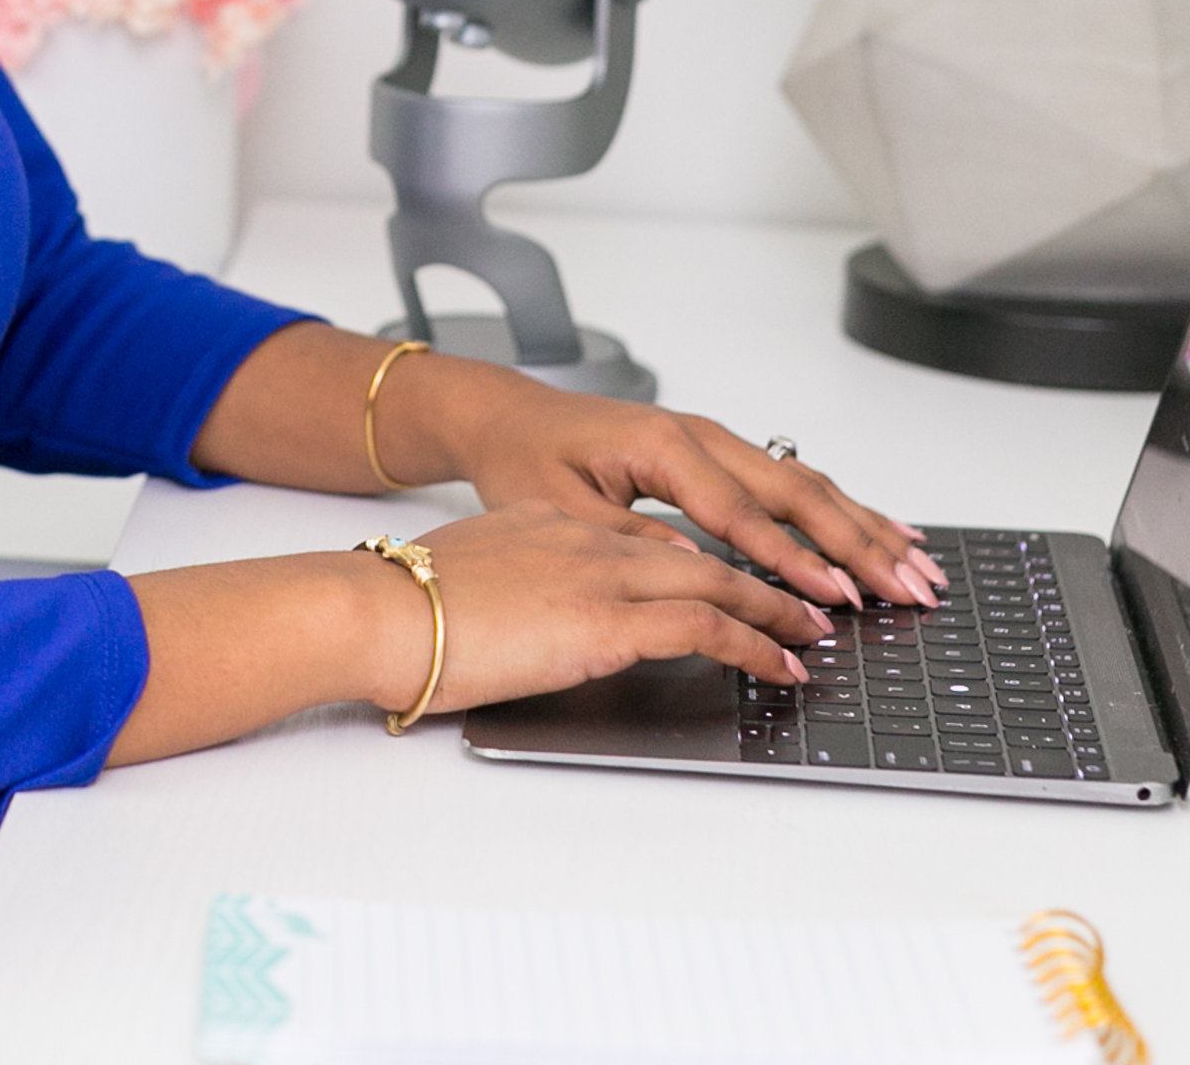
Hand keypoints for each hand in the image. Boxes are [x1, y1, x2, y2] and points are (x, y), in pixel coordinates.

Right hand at [350, 503, 832, 714]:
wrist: (375, 609)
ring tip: (814, 633)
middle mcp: (587, 539)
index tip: (739, 577)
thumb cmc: (402, 609)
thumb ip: (518, 589)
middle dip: (767, 573)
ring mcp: (600, 575)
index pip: (652, 538)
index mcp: (553, 526)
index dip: (708, 556)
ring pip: (718, 580)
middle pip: (704, 549)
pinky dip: (754, 643)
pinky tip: (781, 664)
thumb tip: (534, 621)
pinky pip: (704, 625)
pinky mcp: (604, 620)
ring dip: (777, 608)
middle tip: (813, 595)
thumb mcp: (473, 580)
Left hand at [383, 356, 940, 607]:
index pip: (744, 514)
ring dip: (864, 525)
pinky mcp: (715, 454)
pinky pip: (788, 481)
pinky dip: (839, 508)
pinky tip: (878, 529)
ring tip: (919, 563)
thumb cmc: (525, 457)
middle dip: (860, 542)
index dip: (794, 559)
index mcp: (663, 446)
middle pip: (797, 493)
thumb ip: (630, 538)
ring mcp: (712, 441)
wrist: (505, 416)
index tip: (837, 597)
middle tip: (912, 587)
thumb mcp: (559, 506)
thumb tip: (698, 569)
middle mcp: (699, 436)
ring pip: (804, 483)